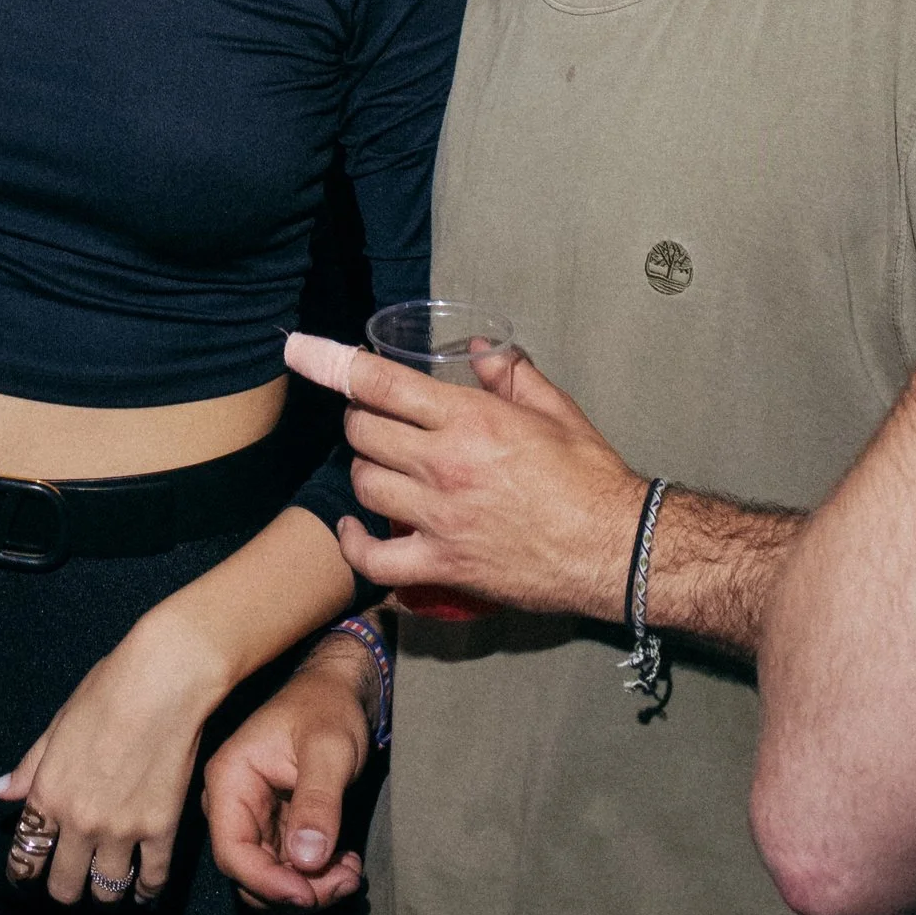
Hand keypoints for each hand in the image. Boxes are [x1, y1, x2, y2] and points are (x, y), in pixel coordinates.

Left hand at [0, 603, 235, 906]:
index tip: (29, 876)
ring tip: (105, 883)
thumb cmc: (105, 692)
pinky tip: (141, 890)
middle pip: (64, 887)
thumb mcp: (56, 725)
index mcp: (48, 795)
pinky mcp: (161, 832)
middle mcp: (79, 822)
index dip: (24, 873)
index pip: (26, 856)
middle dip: (63, 887)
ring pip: (106, 893)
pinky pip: (151, 881)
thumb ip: (29, 767)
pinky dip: (145, 891)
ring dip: (103, 892)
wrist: (162, 683)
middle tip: (70, 879)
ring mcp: (122, 831)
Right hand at [203, 639, 377, 908]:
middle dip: (297, 891)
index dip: (268, 883)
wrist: (338, 693)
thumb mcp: (329, 750)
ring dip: (311, 890)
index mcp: (230, 780)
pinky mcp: (274, 830)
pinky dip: (317, 879)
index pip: (232, 853)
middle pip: (250, 876)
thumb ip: (318, 802)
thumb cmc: (329, 709)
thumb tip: (306, 860)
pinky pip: (287, 872)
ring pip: (270, 881)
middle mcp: (232, 805)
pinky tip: (347, 863)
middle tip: (345, 881)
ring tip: (351, 872)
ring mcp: (253, 820)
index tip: (310, 894)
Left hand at [284, 331, 642, 620]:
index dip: (332, 361)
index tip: (298, 348)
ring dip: (364, 470)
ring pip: (363, 483)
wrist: (617, 549)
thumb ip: (509, 374)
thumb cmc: (590, 477)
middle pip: (361, 431)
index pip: (380, 382)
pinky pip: (375, 557)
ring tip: (384, 468)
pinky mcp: (443, 566)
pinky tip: (355, 530)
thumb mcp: (555, 409)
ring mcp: (439, 518)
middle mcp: (444, 464)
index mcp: (469, 418)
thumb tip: (478, 350)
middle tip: (379, 422)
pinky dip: (355, 543)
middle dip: (361, 419)